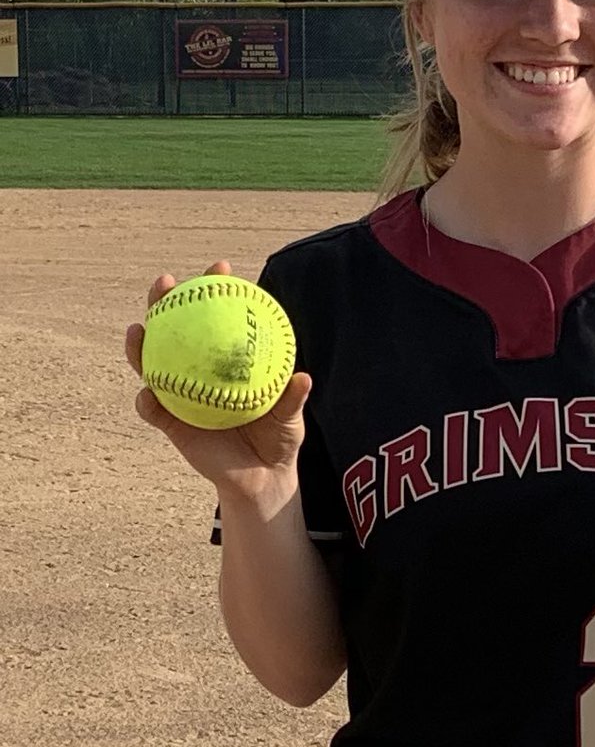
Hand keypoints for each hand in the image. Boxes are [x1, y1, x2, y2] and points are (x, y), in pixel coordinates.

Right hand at [126, 260, 310, 501]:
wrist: (261, 478)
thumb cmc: (278, 438)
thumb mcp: (289, 419)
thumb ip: (291, 400)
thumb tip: (303, 378)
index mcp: (229, 360)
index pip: (220, 317)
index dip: (217, 288)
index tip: (221, 268)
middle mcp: (200, 369)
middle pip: (176, 328)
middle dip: (166, 301)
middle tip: (167, 282)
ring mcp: (180, 392)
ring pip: (153, 362)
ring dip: (141, 344)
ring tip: (139, 329)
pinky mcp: (170, 422)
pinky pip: (152, 408)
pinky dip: (148, 399)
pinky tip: (148, 392)